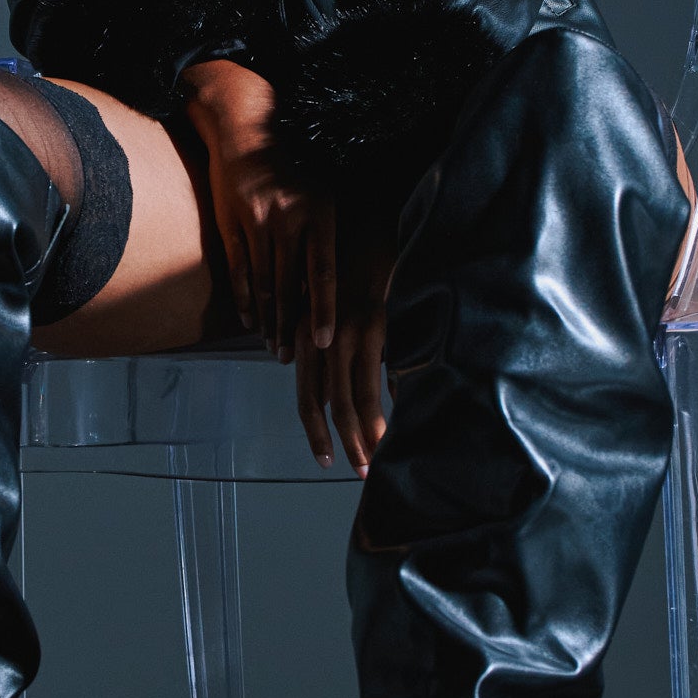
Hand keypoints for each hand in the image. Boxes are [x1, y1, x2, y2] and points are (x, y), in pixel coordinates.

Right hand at [179, 59, 334, 363]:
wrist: (246, 134)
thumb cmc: (292, 172)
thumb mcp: (321, 195)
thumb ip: (327, 238)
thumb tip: (344, 287)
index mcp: (319, 210)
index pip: (322, 271)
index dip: (323, 309)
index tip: (323, 342)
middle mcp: (288, 216)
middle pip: (289, 284)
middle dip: (290, 325)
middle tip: (290, 358)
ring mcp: (256, 220)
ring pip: (263, 282)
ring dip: (267, 320)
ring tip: (271, 347)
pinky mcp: (230, 223)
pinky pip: (239, 270)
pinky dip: (245, 300)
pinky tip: (250, 321)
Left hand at [295, 216, 393, 477]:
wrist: (372, 226)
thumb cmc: (356, 269)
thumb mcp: (334, 311)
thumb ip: (333, 349)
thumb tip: (340, 392)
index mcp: (306, 335)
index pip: (306, 395)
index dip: (315, 430)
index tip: (327, 458)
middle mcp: (318, 337)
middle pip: (324, 404)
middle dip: (341, 441)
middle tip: (357, 471)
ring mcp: (343, 333)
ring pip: (349, 398)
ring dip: (363, 435)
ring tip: (376, 458)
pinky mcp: (371, 326)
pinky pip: (375, 379)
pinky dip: (381, 410)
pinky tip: (391, 428)